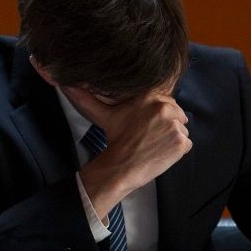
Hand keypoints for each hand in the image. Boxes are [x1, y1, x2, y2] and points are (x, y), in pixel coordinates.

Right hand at [64, 85, 191, 219]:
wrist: (121, 166)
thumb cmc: (114, 139)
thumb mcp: (104, 114)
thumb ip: (87, 97)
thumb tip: (64, 84)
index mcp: (150, 96)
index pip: (167, 101)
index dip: (159, 114)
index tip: (148, 125)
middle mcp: (165, 108)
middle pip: (178, 115)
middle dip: (167, 126)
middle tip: (150, 137)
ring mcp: (175, 125)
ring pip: (182, 130)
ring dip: (172, 138)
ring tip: (154, 145)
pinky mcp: (181, 142)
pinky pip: (187, 144)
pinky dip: (177, 151)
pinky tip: (161, 153)